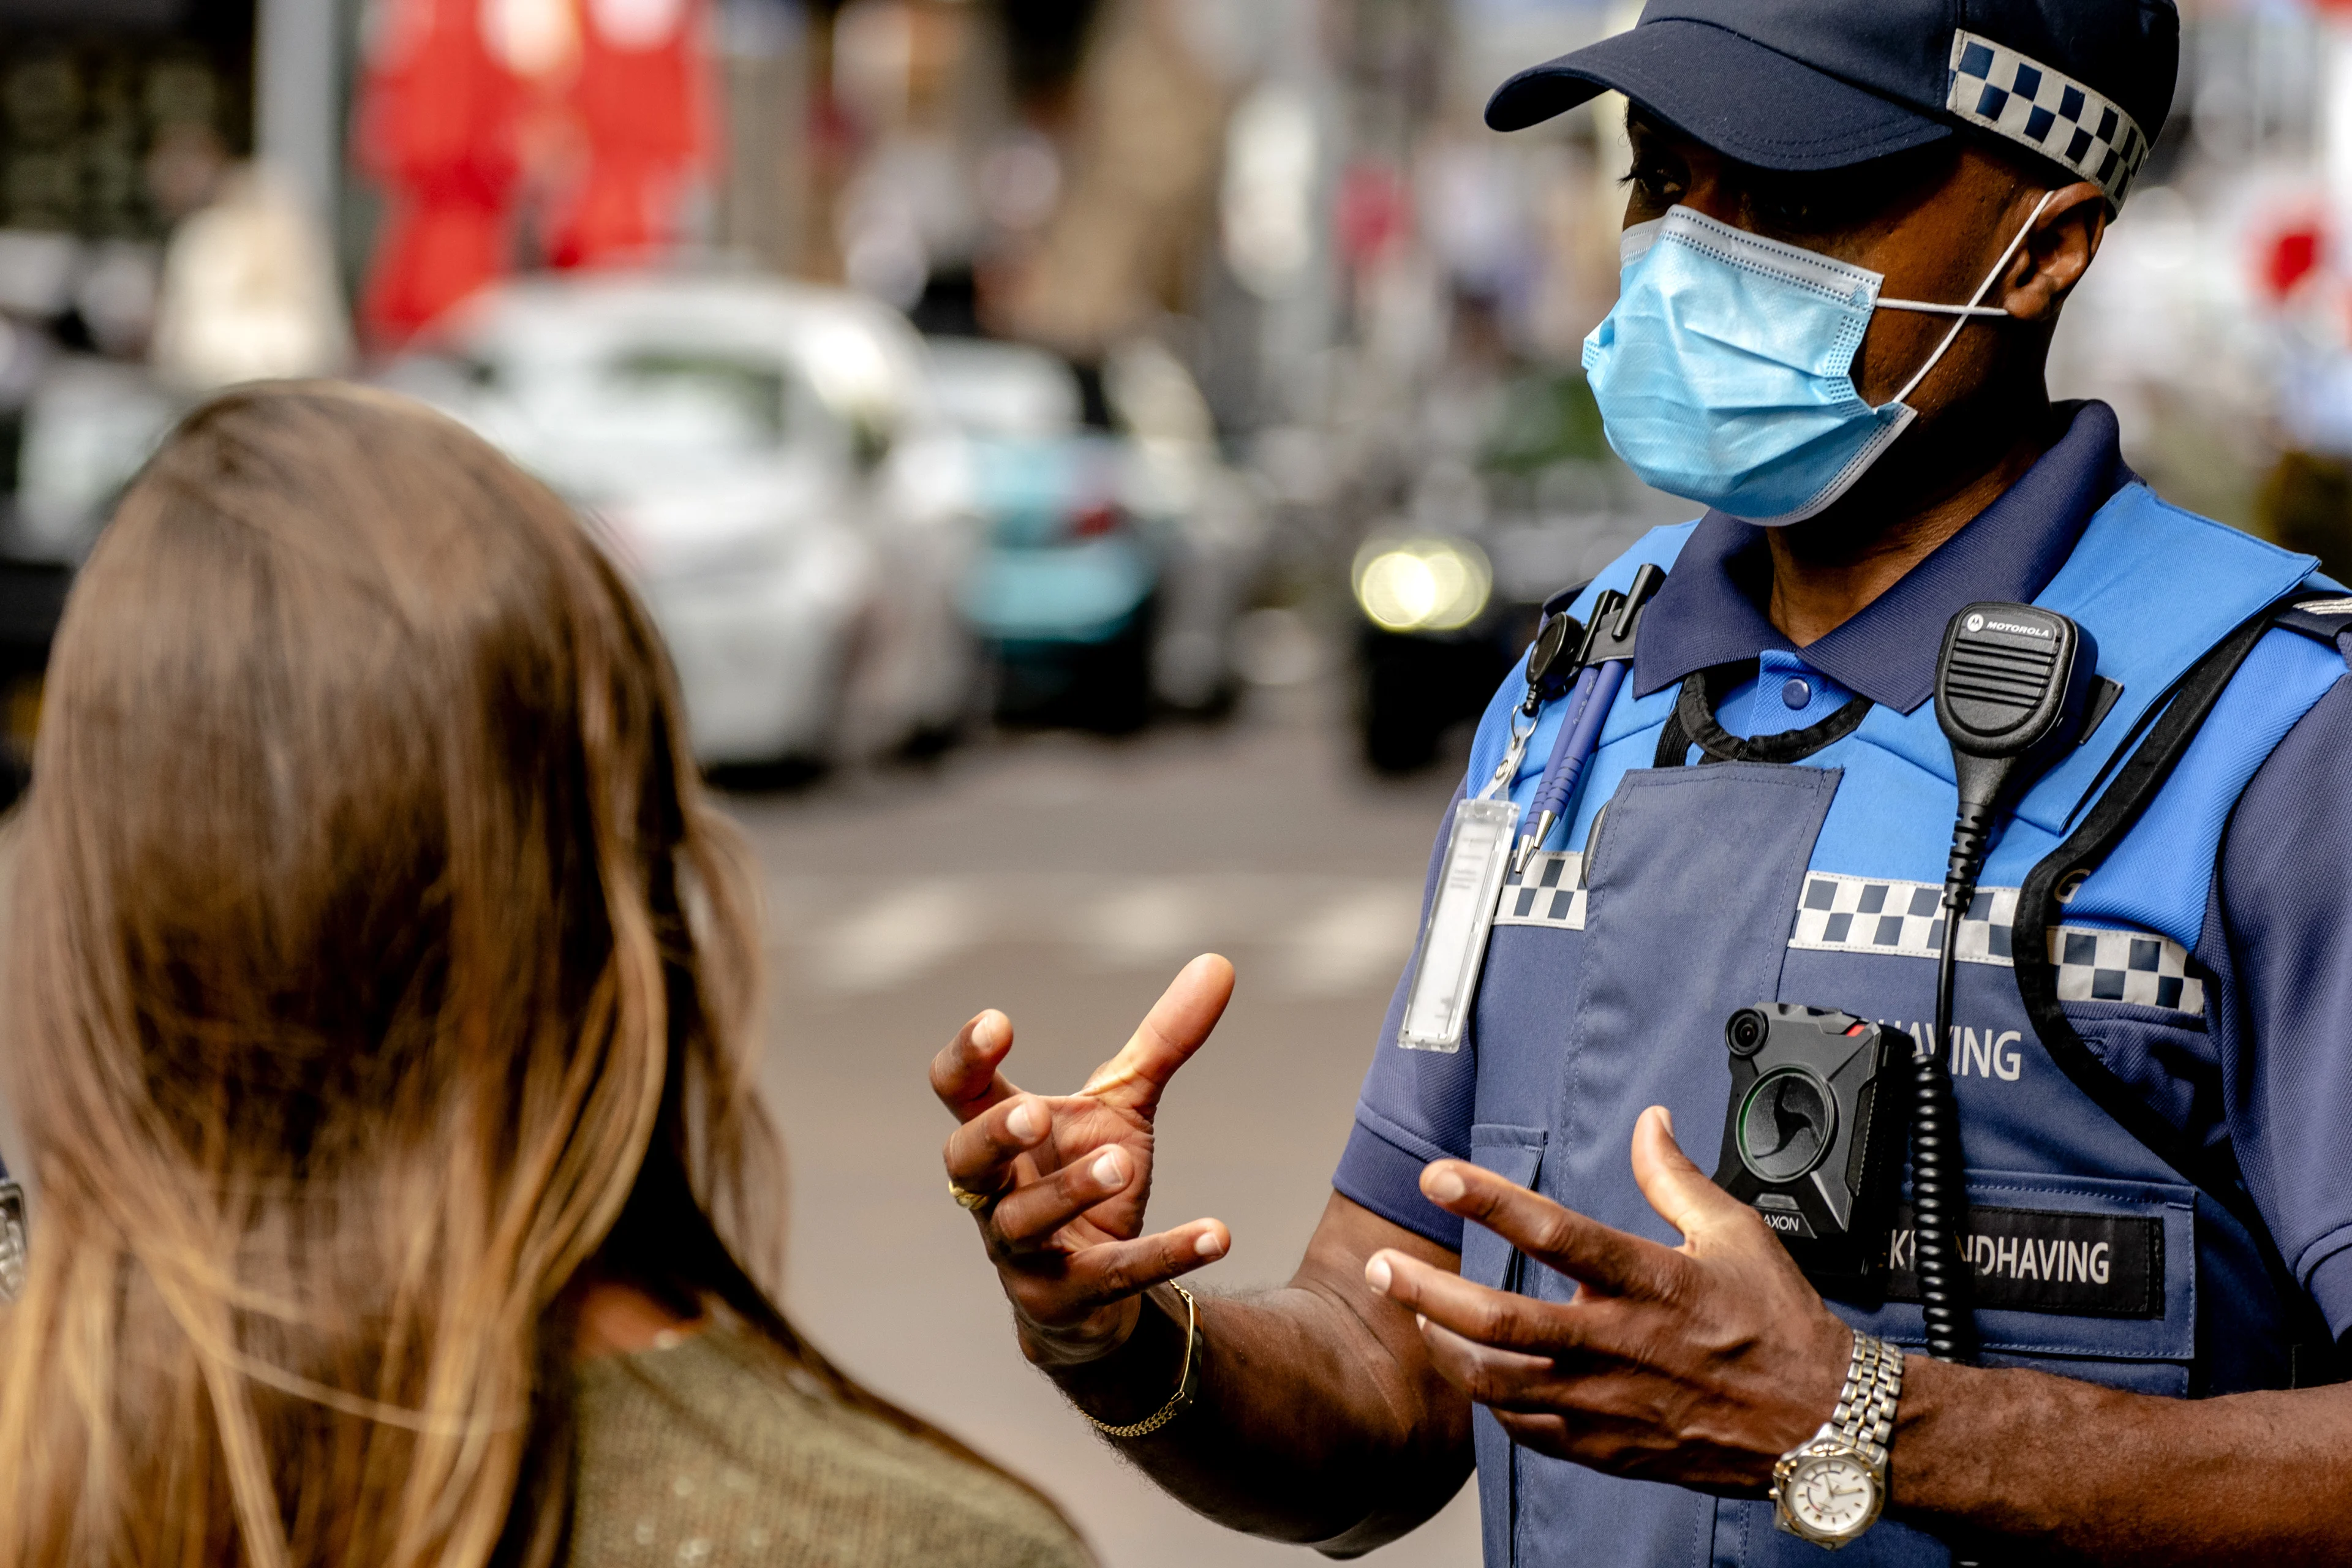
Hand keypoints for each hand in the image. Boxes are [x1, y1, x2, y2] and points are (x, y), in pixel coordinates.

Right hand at [931, 954, 1235, 1367]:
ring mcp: (1022, 1253)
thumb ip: (1163, 1041)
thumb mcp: (1124, 1106)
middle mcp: (995, 1193)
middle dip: (995, 1136)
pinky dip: (1165, 1254)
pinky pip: (1111, 1277)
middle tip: (1032, 1110)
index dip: (966, 1059)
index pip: (957, 1091)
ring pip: (1025, 1223)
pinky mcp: (1066, 1301)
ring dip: (1069, 1191)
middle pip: (967, 1161)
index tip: (998, 1022)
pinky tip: (1218, 1232)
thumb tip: (1220, 963)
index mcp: (1000, 1132)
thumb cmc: (1090, 1177)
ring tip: (1123, 1164)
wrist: (1095, 1294)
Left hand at [1362, 1105, 1852, 1494]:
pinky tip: (1475, 1378)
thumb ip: (1676, 1178)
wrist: (1824, 1426)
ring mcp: (1610, 1402)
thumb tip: (1650, 1124)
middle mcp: (1620, 1344)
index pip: (1555, 1233)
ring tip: (1417, 1318)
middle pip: (1499, 1321)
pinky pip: (1529, 1430)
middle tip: (1383, 1268)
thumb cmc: (1782, 1329)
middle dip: (1428, 1292)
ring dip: (1445, 1349)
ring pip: (1499, 1383)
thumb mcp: (1737, 1235)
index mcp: (1650, 1282)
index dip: (1489, 1201)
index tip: (1438, 1176)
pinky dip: (1491, 1403)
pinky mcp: (1611, 1448)